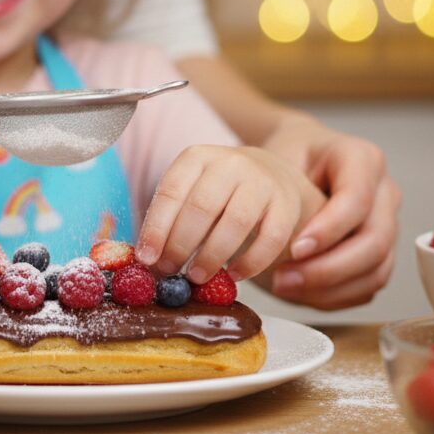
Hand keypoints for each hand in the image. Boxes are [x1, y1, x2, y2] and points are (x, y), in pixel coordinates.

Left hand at [134, 145, 316, 284]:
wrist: (271, 175)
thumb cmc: (219, 193)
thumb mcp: (192, 191)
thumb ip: (171, 220)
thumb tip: (149, 261)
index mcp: (197, 157)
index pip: (171, 192)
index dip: (156, 228)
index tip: (147, 259)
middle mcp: (231, 163)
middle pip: (202, 207)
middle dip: (181, 245)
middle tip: (170, 271)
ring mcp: (262, 182)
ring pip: (235, 222)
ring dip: (212, 256)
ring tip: (197, 277)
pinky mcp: (286, 204)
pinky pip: (270, 239)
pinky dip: (251, 263)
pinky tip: (234, 275)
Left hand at [262, 114, 400, 308]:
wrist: (299, 160)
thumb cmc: (288, 156)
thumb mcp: (280, 157)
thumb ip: (280, 188)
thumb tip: (261, 232)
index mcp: (364, 159)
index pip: (357, 199)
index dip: (329, 230)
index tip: (295, 248)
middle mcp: (385, 193)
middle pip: (374, 242)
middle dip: (328, 269)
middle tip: (283, 279)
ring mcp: (387, 226)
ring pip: (376, 271)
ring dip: (329, 289)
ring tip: (284, 287)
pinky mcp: (380, 254)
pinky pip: (367, 286)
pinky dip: (334, 297)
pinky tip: (299, 293)